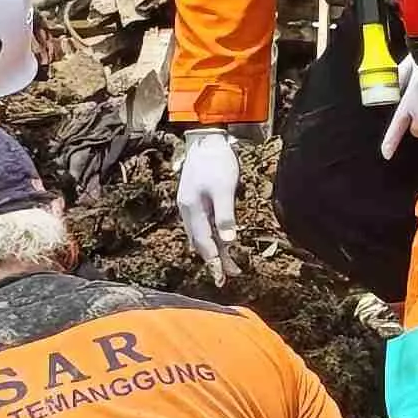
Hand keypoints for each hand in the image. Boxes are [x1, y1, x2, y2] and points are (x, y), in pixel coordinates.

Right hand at [174, 128, 244, 280]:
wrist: (206, 139)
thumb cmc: (217, 162)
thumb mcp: (224, 188)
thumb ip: (225, 214)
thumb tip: (229, 240)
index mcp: (192, 209)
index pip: (204, 243)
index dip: (214, 262)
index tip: (222, 278)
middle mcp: (187, 210)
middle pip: (201, 242)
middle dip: (215, 260)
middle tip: (230, 275)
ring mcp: (189, 205)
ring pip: (200, 235)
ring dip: (214, 250)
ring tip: (227, 263)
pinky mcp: (195, 200)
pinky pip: (202, 226)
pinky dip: (211, 237)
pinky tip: (218, 241)